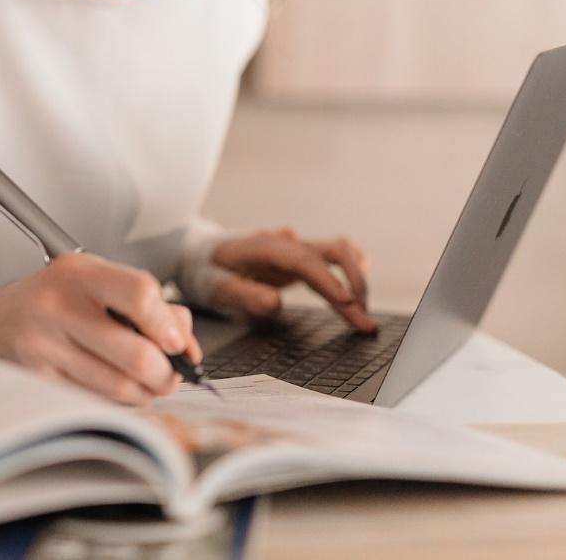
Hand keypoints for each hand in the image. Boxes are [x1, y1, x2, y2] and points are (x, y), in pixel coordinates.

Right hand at [0, 252, 201, 405]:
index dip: (169, 325)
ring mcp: (43, 347)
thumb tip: (185, 336)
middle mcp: (57, 306)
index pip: (140, 294)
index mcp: (77, 273)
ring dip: (145, 394)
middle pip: (136, 353)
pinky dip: (116, 403)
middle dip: (165, 373)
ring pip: (119, 387)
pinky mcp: (36, 380)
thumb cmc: (48, 301)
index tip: (177, 342)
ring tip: (145, 385)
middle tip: (169, 375)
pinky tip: (114, 390)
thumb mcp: (91, 283)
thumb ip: (143, 302)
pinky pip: (94, 401)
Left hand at [207, 228, 376, 331]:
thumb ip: (243, 295)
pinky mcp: (302, 259)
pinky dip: (351, 275)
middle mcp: (288, 243)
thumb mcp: (215, 287)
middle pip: (335, 251)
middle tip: (365, 321)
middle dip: (355, 284)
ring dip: (357, 280)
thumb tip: (275, 303)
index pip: (306, 262)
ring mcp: (297, 249)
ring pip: (340, 253)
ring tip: (364, 316)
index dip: (330, 281)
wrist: (200, 253)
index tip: (349, 303)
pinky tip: (358, 295)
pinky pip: (335, 260)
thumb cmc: (207, 271)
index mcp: (267, 248)